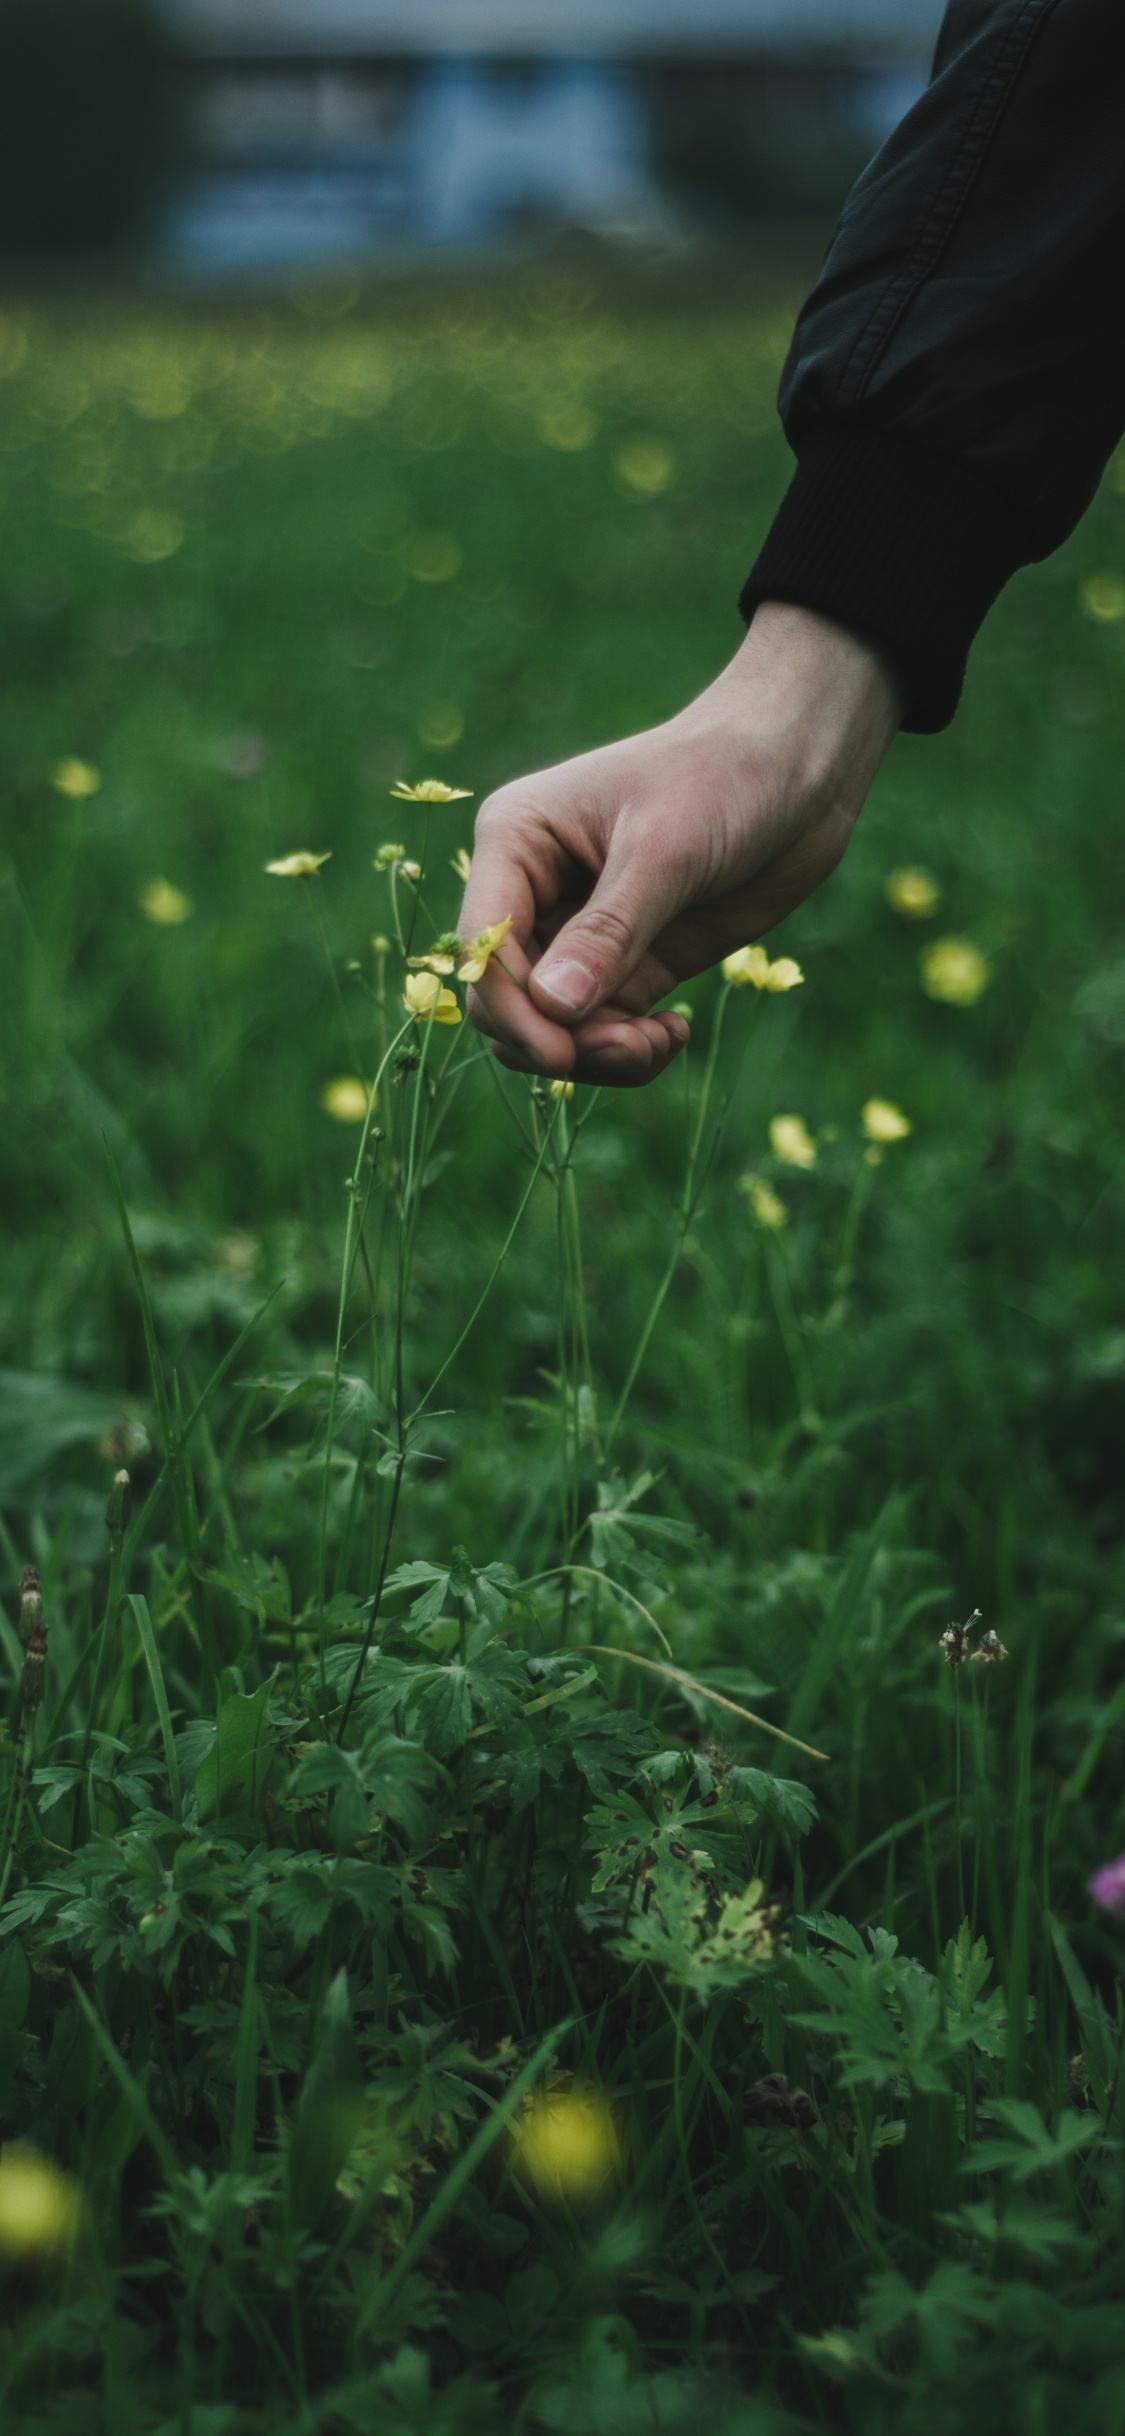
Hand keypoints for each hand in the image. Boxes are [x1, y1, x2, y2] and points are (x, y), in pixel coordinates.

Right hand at [459, 601, 903, 1085]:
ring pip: (552, 1028)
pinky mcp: (630, 963)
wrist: (800, 769)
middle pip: (506, 1000)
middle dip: (556, 1040)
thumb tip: (552, 1008)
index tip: (566, 1052)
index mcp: (516, 842)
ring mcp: (581, 933)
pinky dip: (629, 1051)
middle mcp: (535, 891)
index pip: (482, 945)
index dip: (511, 1009)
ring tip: (659, 1042)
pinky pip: (601, 1032)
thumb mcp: (664, 852)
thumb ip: (609, 933)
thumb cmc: (724, 778)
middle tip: (631, 1046)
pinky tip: (673, 1034)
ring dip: (598, 1055)